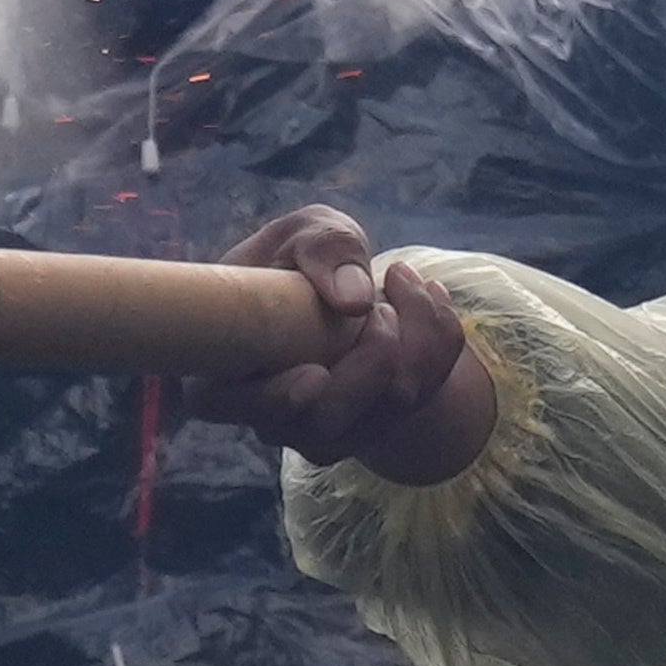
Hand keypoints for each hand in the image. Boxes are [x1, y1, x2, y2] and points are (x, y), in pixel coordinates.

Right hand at [205, 208, 503, 486]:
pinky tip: (428, 294)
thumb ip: (321, 249)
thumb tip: (352, 300)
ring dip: (414, 337)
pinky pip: (427, 394)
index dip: (272, 400)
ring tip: (401, 277)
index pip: (228, 405)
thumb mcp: (307, 234)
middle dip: (369, 363)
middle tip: (379, 306)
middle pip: (323, 424)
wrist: (340, 287)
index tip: (315, 374)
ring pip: (386, 411)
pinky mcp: (376, 426)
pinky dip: (441, 338)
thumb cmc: (303, 259)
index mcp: (224, 370)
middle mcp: (273, 416)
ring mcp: (327, 430)